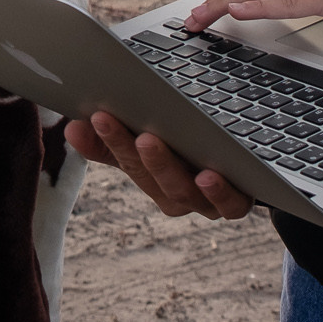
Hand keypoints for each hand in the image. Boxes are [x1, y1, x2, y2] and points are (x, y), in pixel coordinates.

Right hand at [65, 112, 254, 219]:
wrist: (250, 172)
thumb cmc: (191, 154)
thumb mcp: (151, 144)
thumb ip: (112, 143)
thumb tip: (72, 128)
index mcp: (152, 179)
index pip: (125, 161)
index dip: (107, 139)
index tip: (92, 115)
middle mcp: (176, 195)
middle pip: (148, 176)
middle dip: (126, 148)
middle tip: (110, 119)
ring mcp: (206, 202)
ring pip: (182, 192)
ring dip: (164, 168)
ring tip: (150, 142)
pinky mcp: (238, 203)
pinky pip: (228, 205)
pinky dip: (217, 193)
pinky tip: (208, 175)